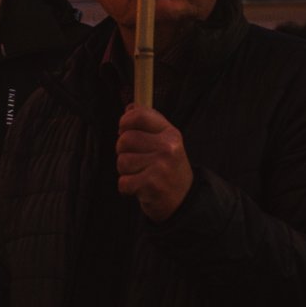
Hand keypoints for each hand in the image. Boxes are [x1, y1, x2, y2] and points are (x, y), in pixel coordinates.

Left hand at [115, 103, 192, 220]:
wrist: (184, 200)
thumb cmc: (168, 167)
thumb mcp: (166, 142)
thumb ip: (148, 124)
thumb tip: (130, 107)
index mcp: (170, 133)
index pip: (139, 115)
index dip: (125, 121)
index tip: (123, 129)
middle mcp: (168, 148)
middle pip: (124, 140)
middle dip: (123, 151)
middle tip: (137, 160)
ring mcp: (161, 167)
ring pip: (122, 161)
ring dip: (126, 171)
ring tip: (141, 174)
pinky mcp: (152, 185)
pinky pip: (122, 182)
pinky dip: (126, 188)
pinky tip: (140, 188)